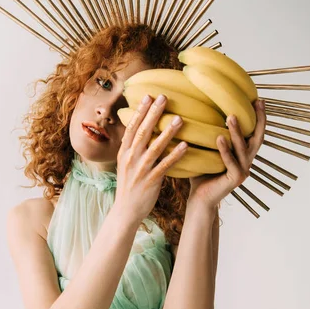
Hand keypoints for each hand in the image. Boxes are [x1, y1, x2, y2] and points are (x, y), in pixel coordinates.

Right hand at [115, 94, 186, 224]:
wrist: (125, 212)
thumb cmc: (130, 188)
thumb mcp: (126, 166)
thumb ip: (133, 149)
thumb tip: (140, 131)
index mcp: (124, 153)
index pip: (131, 128)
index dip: (140, 111)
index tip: (148, 96)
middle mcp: (130, 159)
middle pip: (142, 132)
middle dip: (153, 114)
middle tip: (164, 97)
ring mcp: (140, 170)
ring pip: (155, 147)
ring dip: (168, 132)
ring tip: (180, 118)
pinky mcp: (150, 181)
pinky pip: (165, 165)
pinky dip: (175, 155)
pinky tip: (185, 146)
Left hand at [187, 99, 266, 208]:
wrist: (200, 200)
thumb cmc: (201, 174)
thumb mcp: (206, 152)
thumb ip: (207, 136)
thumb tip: (196, 112)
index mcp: (242, 155)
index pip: (254, 133)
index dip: (258, 117)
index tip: (257, 99)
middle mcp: (246, 162)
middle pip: (257, 138)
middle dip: (258, 120)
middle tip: (255, 102)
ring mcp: (242, 171)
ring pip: (243, 148)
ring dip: (237, 132)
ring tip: (230, 116)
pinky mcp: (235, 180)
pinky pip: (231, 162)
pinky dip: (225, 150)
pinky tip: (219, 138)